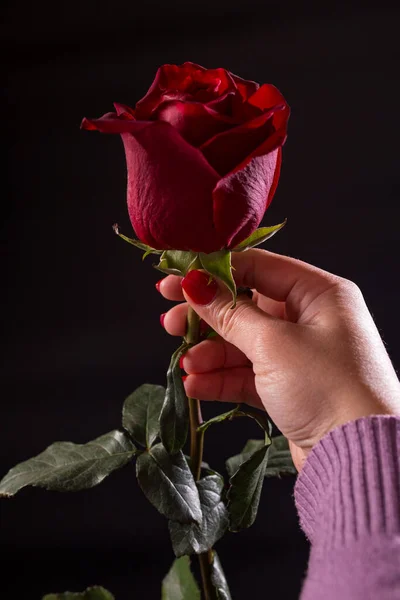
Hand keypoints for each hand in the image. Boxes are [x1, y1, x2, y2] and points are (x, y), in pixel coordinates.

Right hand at [157, 249, 399, 469]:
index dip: (214, 272)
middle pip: (246, 306)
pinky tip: (196, 385)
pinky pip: (248, 374)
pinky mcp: (289, 387)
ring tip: (186, 363)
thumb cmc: (328, 388)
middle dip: (207, 317)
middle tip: (171, 321)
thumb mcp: (274, 344)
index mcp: (319, 293)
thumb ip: (230, 313)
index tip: (177, 280)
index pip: (258, 268)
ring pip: (242, 343)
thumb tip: (195, 284)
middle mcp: (311, 319)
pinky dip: (222, 378)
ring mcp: (299, 354)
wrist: (358, 457)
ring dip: (210, 353)